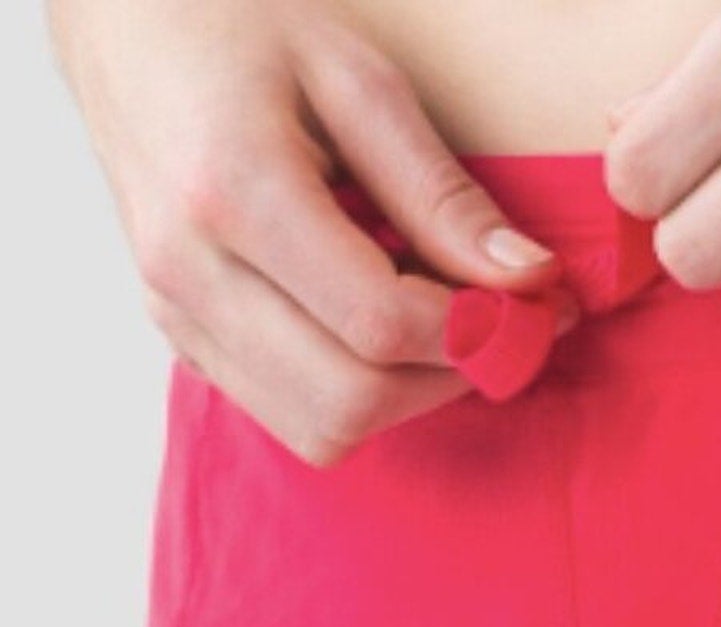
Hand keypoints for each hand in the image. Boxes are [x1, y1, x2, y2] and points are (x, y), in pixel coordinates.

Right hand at [45, 0, 562, 465]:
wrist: (123, 21)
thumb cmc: (240, 23)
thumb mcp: (357, 78)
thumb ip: (442, 193)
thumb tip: (530, 281)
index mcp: (229, 189)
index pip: (380, 325)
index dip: (476, 331)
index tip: (537, 304)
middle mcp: (188, 270)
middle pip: (352, 400)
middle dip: (449, 377)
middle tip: (502, 324)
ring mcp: (174, 315)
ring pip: (323, 430)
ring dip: (406, 397)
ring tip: (439, 322)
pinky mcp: (183, 339)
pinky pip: (291, 417)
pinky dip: (357, 395)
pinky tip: (381, 329)